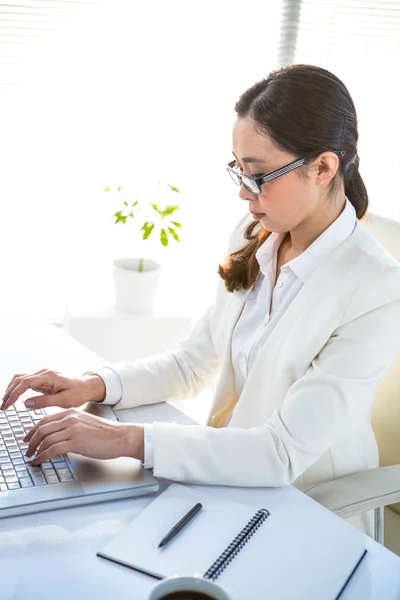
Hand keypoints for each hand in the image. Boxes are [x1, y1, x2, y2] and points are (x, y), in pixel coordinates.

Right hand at [1, 369, 105, 411]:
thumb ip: (44, 402)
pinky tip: (13, 397)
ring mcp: (42, 375)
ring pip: (21, 378)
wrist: (87, 386)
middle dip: (9, 392)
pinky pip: (26, 381)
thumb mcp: (64, 400)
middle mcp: (44, 373)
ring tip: (5, 403)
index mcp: (49, 376)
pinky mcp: (42, 379)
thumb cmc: (78, 393)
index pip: (25, 382)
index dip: (14, 393)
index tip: (7, 405)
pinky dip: (17, 388)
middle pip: (19, 379)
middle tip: (3, 407)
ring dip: (11, 389)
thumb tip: (26, 403)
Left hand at [24, 408, 144, 464]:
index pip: (45, 420)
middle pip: (42, 429)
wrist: (121, 436)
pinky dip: (43, 456)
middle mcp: (70, 418)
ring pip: (46, 439)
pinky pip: (53, 449)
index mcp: (72, 412)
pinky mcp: (76, 442)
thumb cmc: (107, 433)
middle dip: (31, 441)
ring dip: (36, 450)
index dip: (33, 430)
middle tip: (27, 449)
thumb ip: (71, 425)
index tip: (28, 438)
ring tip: (32, 457)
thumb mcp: (86, 422)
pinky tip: (40, 460)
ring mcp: (73, 430)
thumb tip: (57, 436)